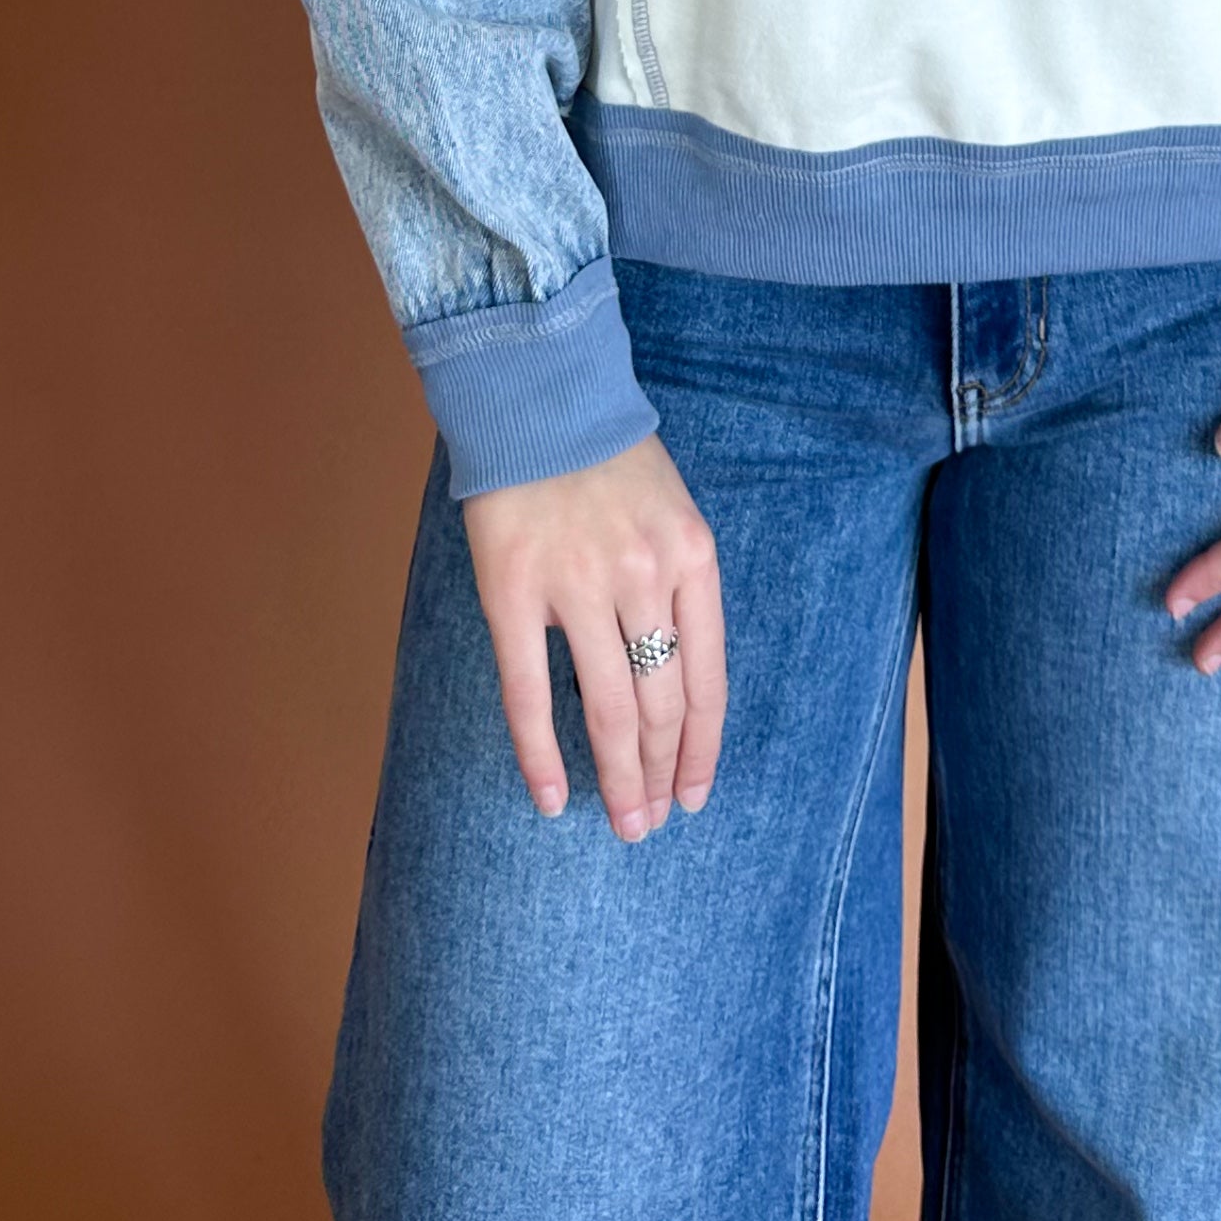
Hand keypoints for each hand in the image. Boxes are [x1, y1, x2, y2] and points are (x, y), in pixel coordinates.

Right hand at [461, 435, 725, 839]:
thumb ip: (677, 587)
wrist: (539, 397)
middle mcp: (643, 575)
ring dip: (619, 777)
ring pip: (607, 708)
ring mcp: (577, 585)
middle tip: (653, 823)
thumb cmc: (609, 459)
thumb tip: (675, 684)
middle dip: (662, 774)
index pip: (707, 679)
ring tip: (624, 823)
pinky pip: (528, 693)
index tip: (695, 795)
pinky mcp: (513, 592)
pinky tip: (550, 797)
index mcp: (691, 556)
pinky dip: (541, 754)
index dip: (702, 748)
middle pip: (661, 704)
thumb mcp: (672, 513)